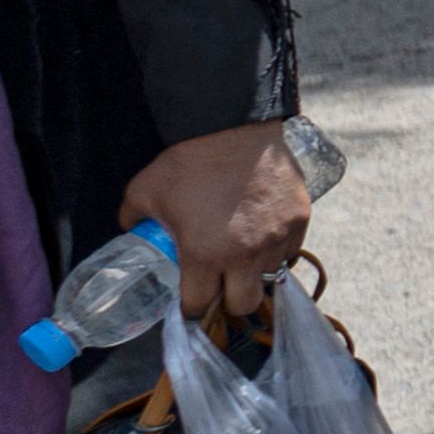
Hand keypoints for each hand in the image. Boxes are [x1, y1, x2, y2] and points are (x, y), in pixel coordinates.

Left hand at [122, 120, 314, 325]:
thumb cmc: (190, 160)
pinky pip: (290, 251)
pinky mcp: (299, 221)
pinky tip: (262, 234)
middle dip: (228, 301)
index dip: (190, 307)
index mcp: (204, 255)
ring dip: (253, 272)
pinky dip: (276, 250)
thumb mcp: (145, 190)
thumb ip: (134, 219)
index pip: (198, 306)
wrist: (236, 126)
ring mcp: (277, 239)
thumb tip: (134, 232)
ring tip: (242, 253)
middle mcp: (245, 255)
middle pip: (243, 305)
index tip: (189, 301)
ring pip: (269, 276)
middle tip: (220, 284)